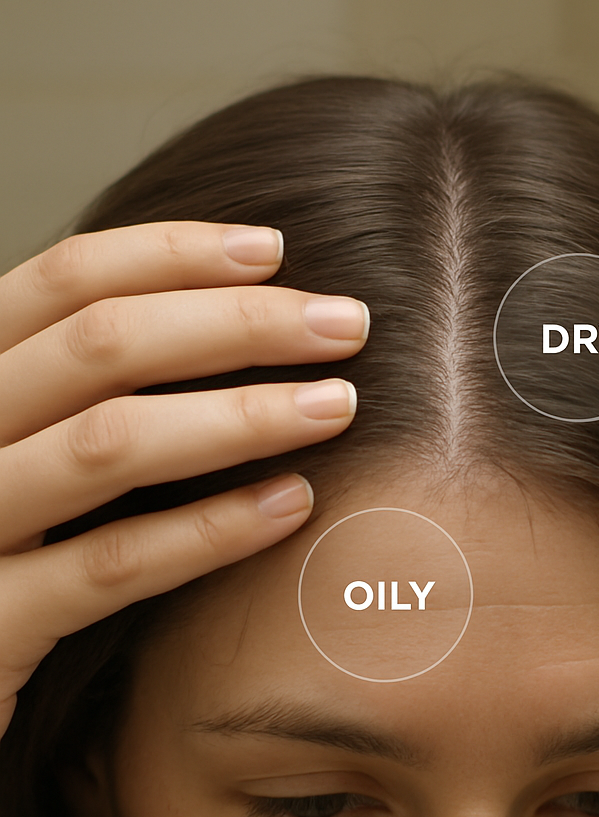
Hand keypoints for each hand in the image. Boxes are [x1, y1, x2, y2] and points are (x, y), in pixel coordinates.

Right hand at [0, 222, 367, 738]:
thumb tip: (232, 325)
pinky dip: (209, 530)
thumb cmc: (4, 551)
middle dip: (238, 323)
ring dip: (241, 416)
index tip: (276, 250)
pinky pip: (110, 566)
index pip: (64, 281)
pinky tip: (291, 505)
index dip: (174, 254)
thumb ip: (84, 393)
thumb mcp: (23, 448)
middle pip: (101, 344)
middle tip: (347, 324)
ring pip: (110, 443)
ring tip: (338, 406)